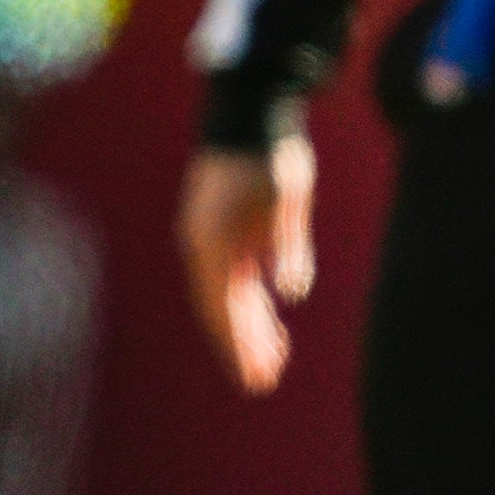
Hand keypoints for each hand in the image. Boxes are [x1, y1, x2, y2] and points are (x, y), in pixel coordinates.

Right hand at [179, 138, 314, 394]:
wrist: (249, 113)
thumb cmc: (269, 155)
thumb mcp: (285, 200)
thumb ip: (286, 246)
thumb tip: (290, 293)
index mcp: (212, 244)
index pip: (224, 309)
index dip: (240, 346)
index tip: (258, 378)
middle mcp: (204, 247)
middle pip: (222, 310)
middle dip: (243, 346)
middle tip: (264, 381)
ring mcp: (210, 240)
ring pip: (227, 296)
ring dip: (248, 327)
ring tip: (272, 359)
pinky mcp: (222, 231)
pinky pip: (233, 277)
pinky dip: (250, 301)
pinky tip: (270, 318)